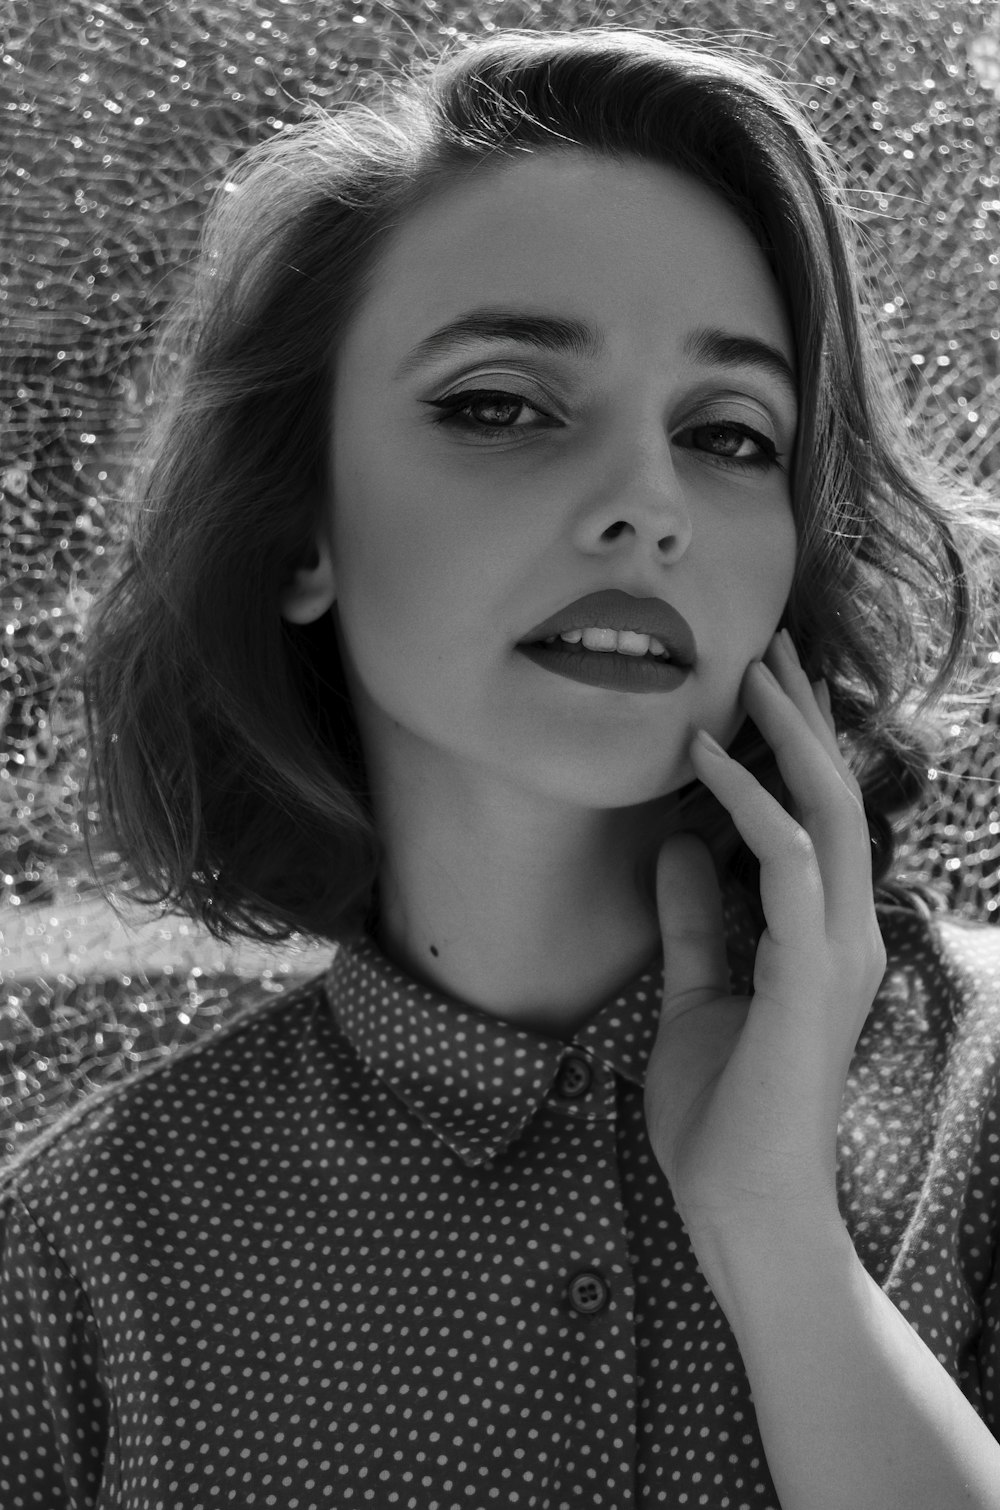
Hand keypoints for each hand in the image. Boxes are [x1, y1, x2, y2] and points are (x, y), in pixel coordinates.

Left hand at [643, 628, 886, 1242]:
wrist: (743, 1209)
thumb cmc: (722, 1117)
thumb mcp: (694, 994)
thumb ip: (693, 921)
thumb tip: (677, 846)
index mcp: (823, 939)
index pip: (821, 820)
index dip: (795, 749)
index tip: (760, 688)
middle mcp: (845, 933)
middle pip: (837, 796)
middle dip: (802, 717)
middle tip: (769, 644)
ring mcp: (837, 950)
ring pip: (828, 810)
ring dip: (786, 735)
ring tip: (747, 670)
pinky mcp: (811, 972)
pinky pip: (785, 858)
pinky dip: (745, 800)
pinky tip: (701, 758)